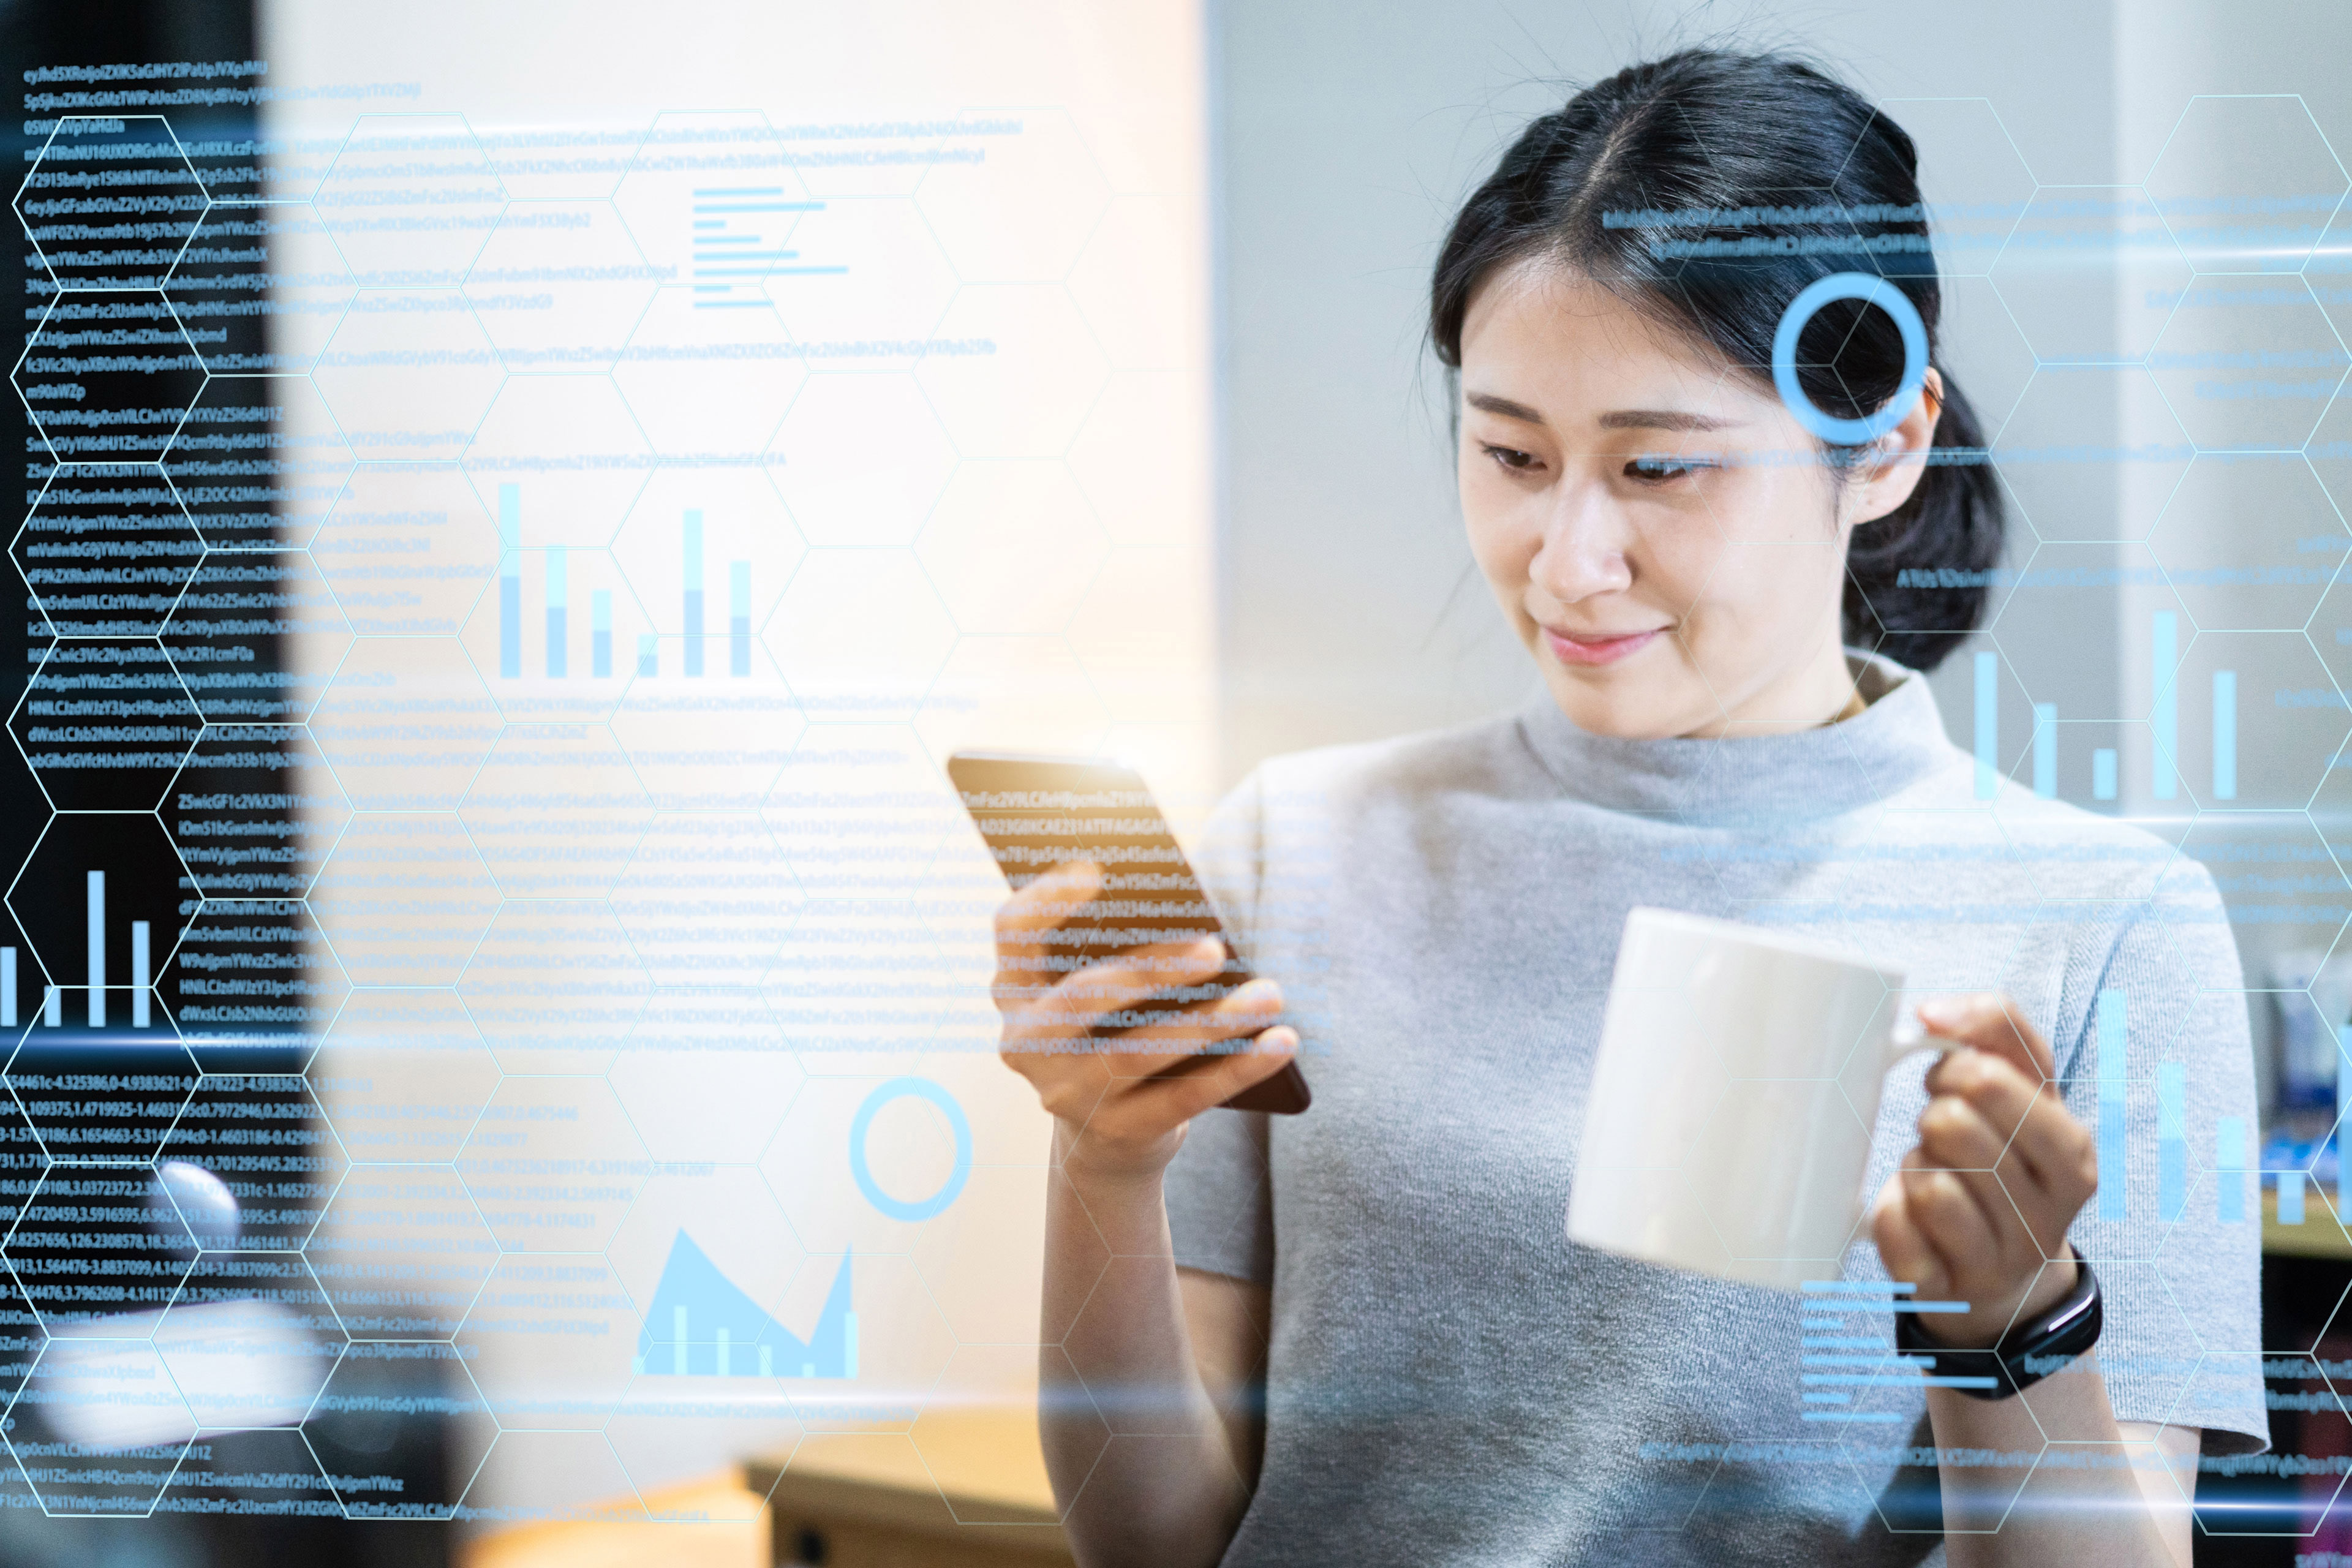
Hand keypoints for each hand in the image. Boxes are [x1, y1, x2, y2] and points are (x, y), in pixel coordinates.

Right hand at [992, 857, 1297, 1186]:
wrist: (1108, 1138)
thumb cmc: (1112, 1031)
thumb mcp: (1100, 991)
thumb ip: (1118, 950)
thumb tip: (1192, 916)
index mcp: (1016, 987)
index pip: (1013, 931)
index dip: (1046, 898)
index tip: (1096, 868)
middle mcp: (1026, 1042)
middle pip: (1081, 997)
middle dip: (1152, 969)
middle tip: (1216, 947)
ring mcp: (1066, 1093)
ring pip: (1140, 1052)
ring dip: (1213, 1021)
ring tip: (1268, 994)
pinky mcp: (1116, 1132)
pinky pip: (1184, 1098)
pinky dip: (1238, 1068)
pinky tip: (1280, 1041)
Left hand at [1867, 992, 2097, 1349]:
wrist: (1999, 1266)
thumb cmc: (2005, 1155)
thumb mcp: (2025, 1087)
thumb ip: (1994, 1027)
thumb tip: (1930, 1012)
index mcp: (2073, 1156)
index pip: (1991, 1078)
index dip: (1953, 1067)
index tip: (1951, 1080)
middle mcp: (2046, 1216)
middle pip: (1951, 1124)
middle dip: (1934, 1115)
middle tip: (1941, 1129)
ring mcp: (1997, 1259)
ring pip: (1925, 1179)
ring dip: (1914, 1164)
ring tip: (1934, 1172)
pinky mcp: (1942, 1288)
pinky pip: (1893, 1225)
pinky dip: (1889, 1208)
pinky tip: (1911, 1211)